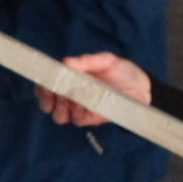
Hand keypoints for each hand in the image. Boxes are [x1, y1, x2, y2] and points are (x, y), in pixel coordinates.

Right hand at [37, 50, 151, 127]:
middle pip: (47, 103)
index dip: (41, 88)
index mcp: (69, 78)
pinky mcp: (89, 119)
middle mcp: (70, 94)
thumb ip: (86, 61)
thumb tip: (66, 61)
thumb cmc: (122, 71)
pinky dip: (79, 114)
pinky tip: (87, 107)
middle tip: (59, 96)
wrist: (141, 88)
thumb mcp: (106, 60)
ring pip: (59, 116)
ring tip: (74, 102)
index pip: (46, 84)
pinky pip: (76, 120)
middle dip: (49, 101)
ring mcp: (78, 108)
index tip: (45, 88)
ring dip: (63, 109)